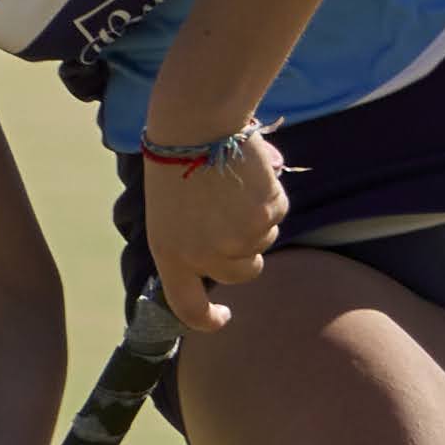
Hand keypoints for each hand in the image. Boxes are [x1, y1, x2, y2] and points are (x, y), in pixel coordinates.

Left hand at [139, 121, 286, 332]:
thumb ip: (190, 246)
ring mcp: (238, 238)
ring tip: (234, 186)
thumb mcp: (167, 214)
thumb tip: (222, 261)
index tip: (223, 316)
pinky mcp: (264, 216)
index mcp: (171, 256)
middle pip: (241, 273)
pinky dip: (270, 197)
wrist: (195, 125)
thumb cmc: (175, 162)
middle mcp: (206, 256)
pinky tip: (250, 175)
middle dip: (244, 253)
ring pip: (262, 242)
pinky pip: (277, 215)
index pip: (189, 308)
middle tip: (233, 217)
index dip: (208, 319)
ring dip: (256, 221)